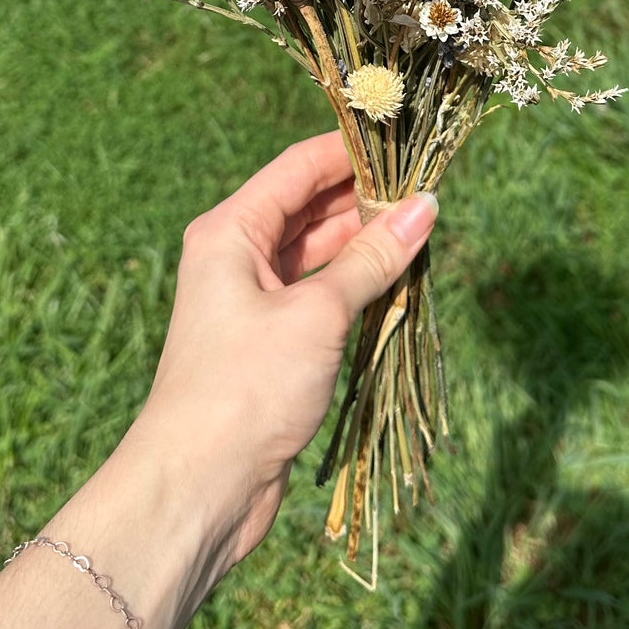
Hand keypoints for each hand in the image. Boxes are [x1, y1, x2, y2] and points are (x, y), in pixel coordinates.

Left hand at [131, 132, 436, 584]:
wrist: (199, 484)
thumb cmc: (246, 386)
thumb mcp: (317, 314)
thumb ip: (372, 258)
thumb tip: (425, 206)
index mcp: (230, 231)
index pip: (298, 168)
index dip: (352, 153)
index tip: (408, 144)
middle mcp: (237, 258)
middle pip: (309, 208)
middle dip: (366, 200)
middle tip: (430, 194)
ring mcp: (253, 303)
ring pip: (319, 255)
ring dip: (366, 247)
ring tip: (423, 235)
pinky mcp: (271, 345)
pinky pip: (320, 298)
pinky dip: (357, 289)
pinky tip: (399, 285)